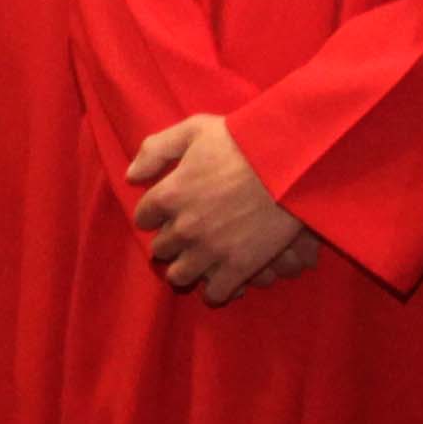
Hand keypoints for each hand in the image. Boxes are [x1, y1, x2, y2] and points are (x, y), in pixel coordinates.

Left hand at [126, 114, 316, 306]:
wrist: (291, 163)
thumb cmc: (243, 140)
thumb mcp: (194, 129)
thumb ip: (156, 150)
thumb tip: (132, 176)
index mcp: (169, 195)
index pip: (143, 216)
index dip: (154, 214)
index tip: (166, 211)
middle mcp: (183, 228)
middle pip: (161, 248)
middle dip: (170, 241)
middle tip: (186, 234)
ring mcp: (210, 252)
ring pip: (180, 275)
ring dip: (185, 268)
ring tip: (198, 261)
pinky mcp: (239, 268)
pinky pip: (216, 294)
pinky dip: (216, 290)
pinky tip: (221, 280)